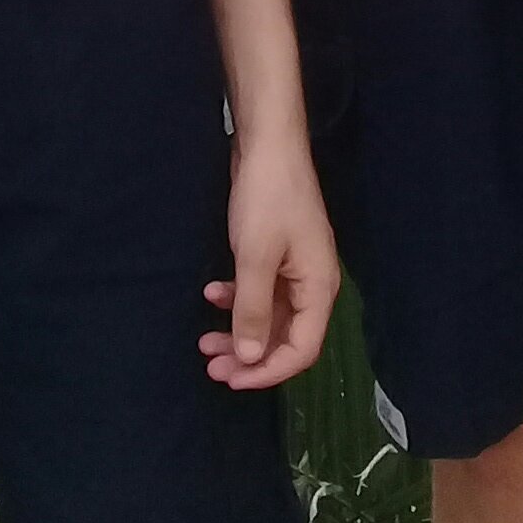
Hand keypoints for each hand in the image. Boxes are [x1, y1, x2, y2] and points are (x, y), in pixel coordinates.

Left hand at [201, 133, 339, 390]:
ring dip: (238, 329)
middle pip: (284, 336)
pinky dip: (236, 297)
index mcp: (318, 288)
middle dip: (247, 355)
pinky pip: (260, 290)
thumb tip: (250, 358)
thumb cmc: (267, 198)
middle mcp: (312, 283)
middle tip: (210, 365)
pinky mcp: (277, 253)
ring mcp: (294, 268)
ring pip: (268, 315)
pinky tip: (211, 291)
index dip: (268, 371)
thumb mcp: (255, 257)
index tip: (231, 378)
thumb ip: (253, 309)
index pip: (302, 349)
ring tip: (204, 340)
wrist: (268, 143)